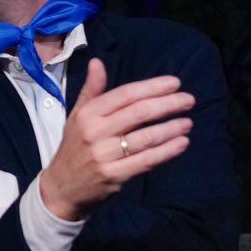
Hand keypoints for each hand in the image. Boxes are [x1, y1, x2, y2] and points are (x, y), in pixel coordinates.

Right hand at [36, 59, 195, 221]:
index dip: (152, 87)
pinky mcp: (114, 176)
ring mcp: (104, 155)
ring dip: (171, 128)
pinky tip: (181, 143)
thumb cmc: (75, 147)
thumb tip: (97, 62)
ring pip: (146, 137)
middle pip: (138, 113)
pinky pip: (146, 160)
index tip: (174, 83)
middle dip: (168, 104)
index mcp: (88, 114)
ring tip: (188, 122)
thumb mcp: (77, 116)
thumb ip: (91, 90)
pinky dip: (167, 151)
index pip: (125, 95)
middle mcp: (94, 132)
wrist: (62, 188)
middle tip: (189, 100)